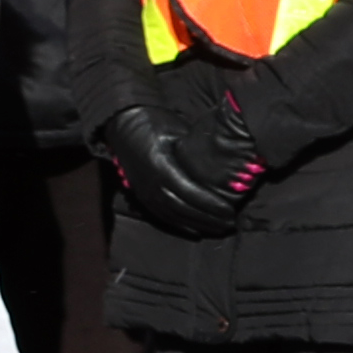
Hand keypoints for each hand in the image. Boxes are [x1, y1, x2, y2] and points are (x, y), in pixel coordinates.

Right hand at [99, 97, 257, 240]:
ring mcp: (144, 191)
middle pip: (182, 208)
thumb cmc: (153, 121)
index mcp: (160, 166)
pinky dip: (180, 225)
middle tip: (230, 224)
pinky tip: (195, 231)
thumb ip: (194, 151)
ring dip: (197, 224)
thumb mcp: (176, 131)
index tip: (230, 211)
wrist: (122, 122)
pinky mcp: (141, 194)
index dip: (210, 204)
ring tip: (218, 229)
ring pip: (173, 215)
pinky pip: (162, 215)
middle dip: (207, 218)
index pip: (188, 191)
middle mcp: (150, 183)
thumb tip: (220, 164)